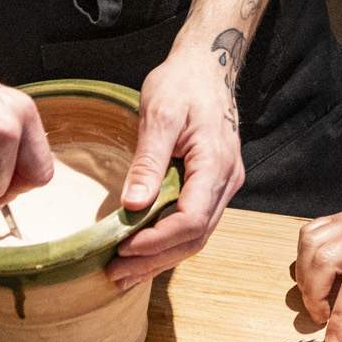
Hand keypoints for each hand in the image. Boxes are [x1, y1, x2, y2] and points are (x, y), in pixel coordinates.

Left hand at [110, 44, 244, 288]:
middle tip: (115, 275)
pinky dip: (168, 242)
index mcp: (215, 164)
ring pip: (196, 236)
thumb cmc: (182, 84)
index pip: (190, 219)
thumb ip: (148, 161)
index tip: (122, 249)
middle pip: (195, 237)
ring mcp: (223, 185)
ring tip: (123, 273)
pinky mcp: (212, 185)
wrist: (207, 66)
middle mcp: (227, 181)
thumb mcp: (160, 113)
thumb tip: (134, 205)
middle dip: (155, 260)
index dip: (157, 241)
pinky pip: (194, 222)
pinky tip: (143, 252)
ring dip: (161, 257)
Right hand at [292, 175, 341, 341]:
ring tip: (315, 297)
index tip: (334, 339)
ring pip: (310, 247)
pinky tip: (313, 269)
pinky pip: (310, 232)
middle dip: (313, 298)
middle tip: (321, 318)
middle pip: (322, 264)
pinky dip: (303, 253)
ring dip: (305, 277)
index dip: (341, 317)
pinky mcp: (340, 217)